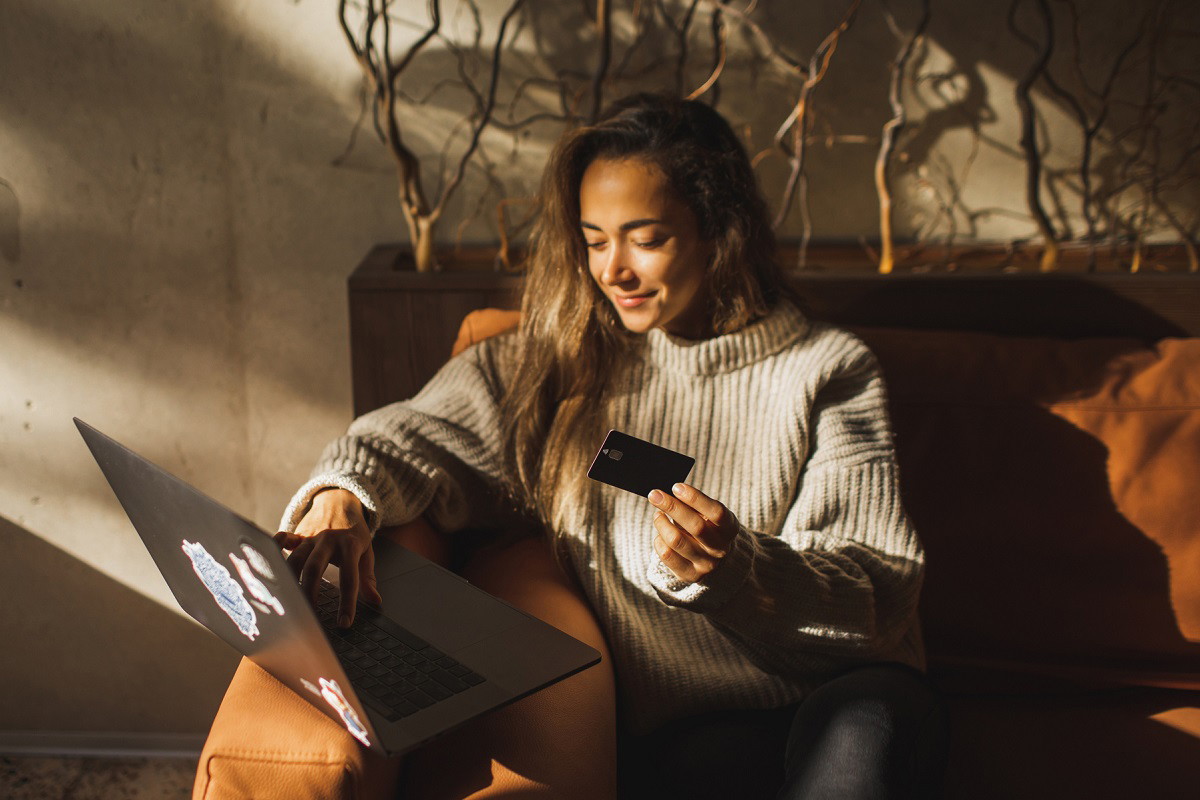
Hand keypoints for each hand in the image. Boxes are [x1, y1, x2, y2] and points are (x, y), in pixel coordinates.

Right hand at [273, 488, 382, 627]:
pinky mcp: (297, 534)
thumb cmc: (353, 532)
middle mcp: (327, 540)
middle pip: (314, 568)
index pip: (349, 578)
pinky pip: (282, 541)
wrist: (341, 501)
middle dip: (309, 593)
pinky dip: (274, 550)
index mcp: (349, 546)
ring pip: (294, 559)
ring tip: (288, 603)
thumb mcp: (367, 552)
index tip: (344, 623)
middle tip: (308, 616)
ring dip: (290, 581)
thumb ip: (368, 577)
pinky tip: (265, 564)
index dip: (347, 603)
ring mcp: (310, 536)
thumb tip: (375, 602)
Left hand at [647, 483, 738, 583]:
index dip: (695, 498)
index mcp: (730, 529)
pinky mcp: (689, 574)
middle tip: (655, 494)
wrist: (715, 561)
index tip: (676, 487)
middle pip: (695, 526)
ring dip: (661, 523)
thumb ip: (695, 506)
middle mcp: (720, 548)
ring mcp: (706, 564)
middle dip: (672, 507)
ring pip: (676, 541)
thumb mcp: (709, 516)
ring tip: (658, 514)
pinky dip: (659, 540)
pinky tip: (661, 534)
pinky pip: (667, 555)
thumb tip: (670, 493)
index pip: (716, 512)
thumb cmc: (708, 529)